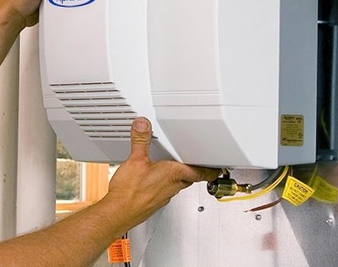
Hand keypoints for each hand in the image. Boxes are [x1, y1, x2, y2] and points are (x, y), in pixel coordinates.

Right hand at [103, 117, 220, 229]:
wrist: (118, 212)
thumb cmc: (129, 193)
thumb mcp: (135, 159)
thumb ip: (140, 140)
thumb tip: (143, 125)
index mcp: (173, 174)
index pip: (201, 172)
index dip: (211, 169)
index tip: (218, 167)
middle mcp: (172, 186)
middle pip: (191, 178)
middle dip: (195, 170)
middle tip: (198, 164)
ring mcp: (164, 196)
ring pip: (178, 185)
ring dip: (179, 178)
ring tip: (174, 169)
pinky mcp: (154, 203)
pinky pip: (165, 192)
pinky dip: (164, 185)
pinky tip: (152, 182)